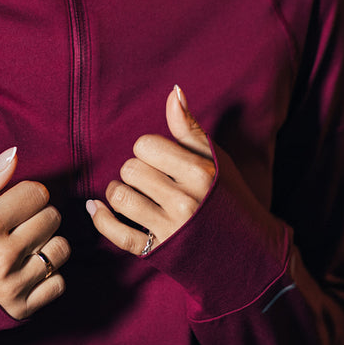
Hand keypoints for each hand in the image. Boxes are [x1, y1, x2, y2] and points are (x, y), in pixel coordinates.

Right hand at [0, 146, 69, 319]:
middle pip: (52, 218)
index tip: (12, 204)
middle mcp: (2, 258)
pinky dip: (48, 275)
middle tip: (16, 225)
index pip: (37, 193)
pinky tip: (26, 270)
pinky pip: (59, 283)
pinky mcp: (21, 310)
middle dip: (37, 216)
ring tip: (24, 246)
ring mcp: (13, 286)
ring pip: (61, 249)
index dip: (26, 195)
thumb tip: (14, 155)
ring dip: (47, 244)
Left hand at [86, 85, 215, 255]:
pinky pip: (116, 234)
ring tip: (133, 194)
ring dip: (119, 192)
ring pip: (119, 196)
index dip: (148, 150)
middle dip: (135, 171)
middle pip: (130, 169)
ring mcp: (170, 229)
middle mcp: (185, 202)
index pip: (146, 145)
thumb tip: (174, 91)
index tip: (160, 161)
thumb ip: (189, 128)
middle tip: (151, 180)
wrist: (247, 253)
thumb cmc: (228, 198)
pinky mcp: (157, 252)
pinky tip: (96, 207)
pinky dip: (100, 218)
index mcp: (200, 173)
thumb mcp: (215, 160)